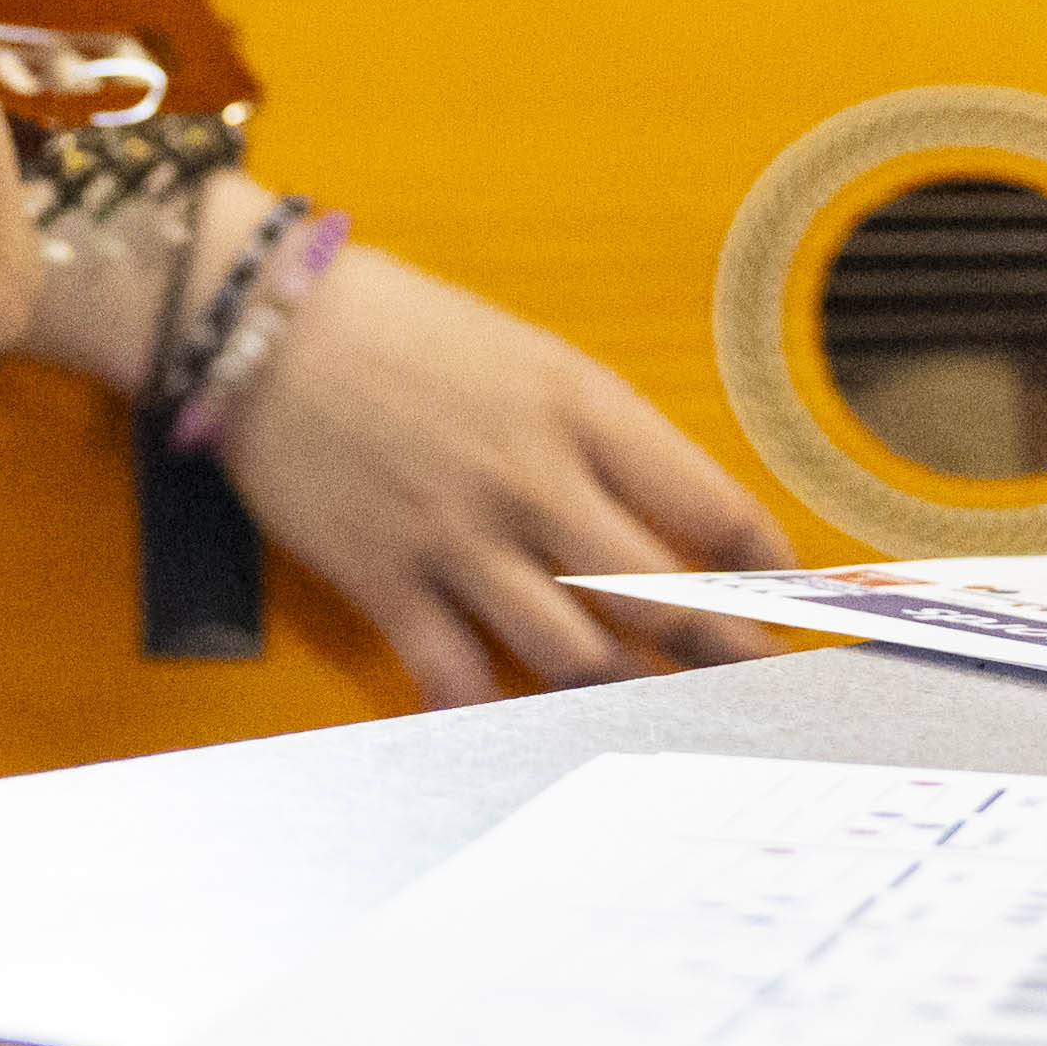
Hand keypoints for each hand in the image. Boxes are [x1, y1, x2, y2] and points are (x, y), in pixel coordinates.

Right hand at [207, 235, 793, 704]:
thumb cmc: (397, 326)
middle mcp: (532, 478)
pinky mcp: (386, 580)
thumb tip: (670, 524)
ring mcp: (458, 536)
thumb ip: (599, 437)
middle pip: (664, 602)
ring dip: (629, 696)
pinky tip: (524, 726)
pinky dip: (495, 714)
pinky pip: (458, 678)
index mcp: (580, 406)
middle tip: (759, 688)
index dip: (768, 573)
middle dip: (727, 657)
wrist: (260, 319)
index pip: (715, 508)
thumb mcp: (527, 355)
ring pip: (578, 656)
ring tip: (662, 715)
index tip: (786, 602)